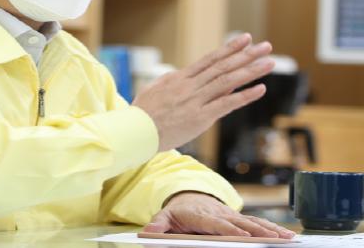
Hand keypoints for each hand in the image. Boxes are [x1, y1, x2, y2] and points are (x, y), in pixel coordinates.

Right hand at [132, 33, 273, 150]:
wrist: (136, 131)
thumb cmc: (143, 113)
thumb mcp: (154, 89)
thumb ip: (170, 81)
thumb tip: (181, 75)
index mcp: (180, 78)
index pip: (209, 59)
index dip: (229, 48)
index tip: (245, 39)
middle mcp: (190, 86)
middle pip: (223, 66)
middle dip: (246, 55)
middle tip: (265, 46)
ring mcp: (196, 100)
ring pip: (227, 82)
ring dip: (250, 71)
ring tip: (268, 62)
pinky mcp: (200, 117)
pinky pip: (226, 105)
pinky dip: (244, 96)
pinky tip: (259, 89)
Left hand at [144, 192, 294, 238]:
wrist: (188, 197)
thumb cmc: (177, 212)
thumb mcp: (164, 217)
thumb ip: (157, 225)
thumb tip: (147, 234)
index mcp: (201, 215)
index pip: (216, 223)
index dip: (229, 229)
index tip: (241, 235)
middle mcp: (219, 213)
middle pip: (240, 223)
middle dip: (257, 231)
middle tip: (275, 239)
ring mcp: (231, 215)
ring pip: (252, 221)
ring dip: (270, 230)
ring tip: (287, 238)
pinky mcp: (239, 218)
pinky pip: (257, 222)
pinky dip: (272, 228)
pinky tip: (286, 235)